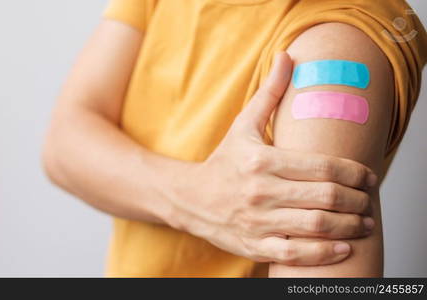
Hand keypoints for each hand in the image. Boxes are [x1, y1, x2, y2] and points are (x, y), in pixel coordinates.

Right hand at [162, 52, 376, 265]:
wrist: (189, 198)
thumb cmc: (223, 161)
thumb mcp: (243, 125)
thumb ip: (270, 93)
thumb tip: (287, 56)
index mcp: (260, 161)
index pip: (321, 167)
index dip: (354, 172)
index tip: (368, 176)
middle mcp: (259, 192)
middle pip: (324, 197)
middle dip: (356, 200)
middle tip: (369, 200)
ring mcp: (256, 221)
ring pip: (314, 227)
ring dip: (348, 227)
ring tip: (363, 223)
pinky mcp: (253, 245)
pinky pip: (295, 255)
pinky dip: (323, 254)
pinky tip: (342, 248)